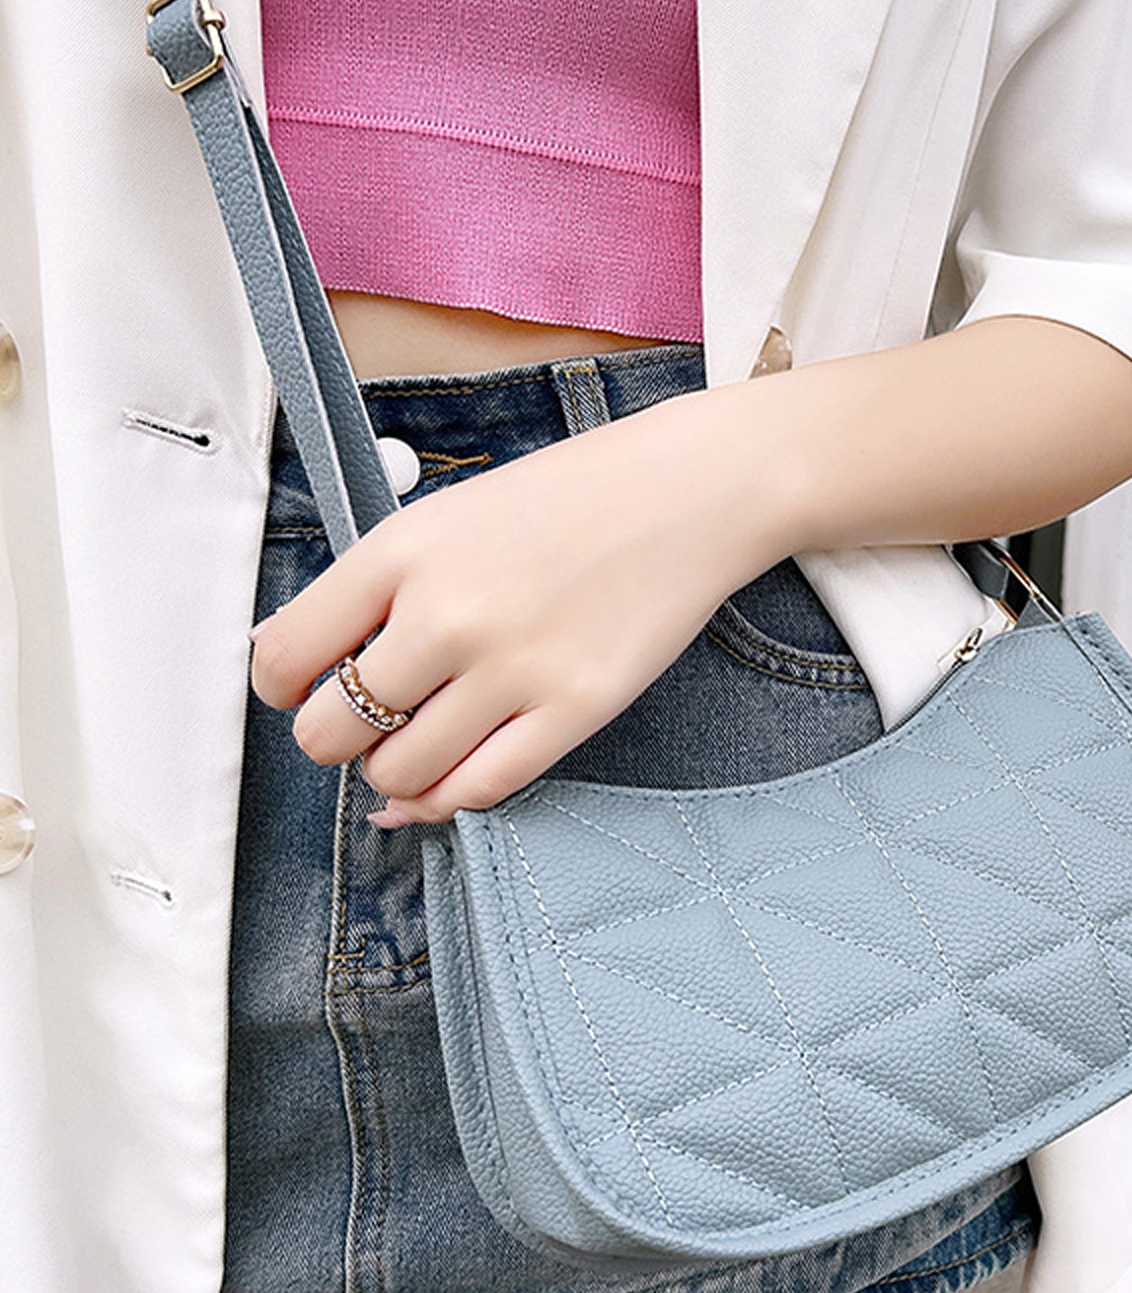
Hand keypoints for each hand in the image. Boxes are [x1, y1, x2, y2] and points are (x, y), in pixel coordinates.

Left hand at [246, 389, 793, 824]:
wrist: (689, 493)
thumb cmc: (571, 499)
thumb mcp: (448, 515)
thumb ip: (374, 587)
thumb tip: (300, 667)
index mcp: (402, 551)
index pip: (285, 656)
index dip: (282, 689)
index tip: (302, 692)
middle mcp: (448, 614)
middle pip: (331, 732)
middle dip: (335, 739)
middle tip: (366, 725)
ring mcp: (513, 667)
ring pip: (400, 773)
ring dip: (393, 773)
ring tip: (418, 743)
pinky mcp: (575, 708)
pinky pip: (481, 789)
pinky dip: (448, 799)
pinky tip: (447, 782)